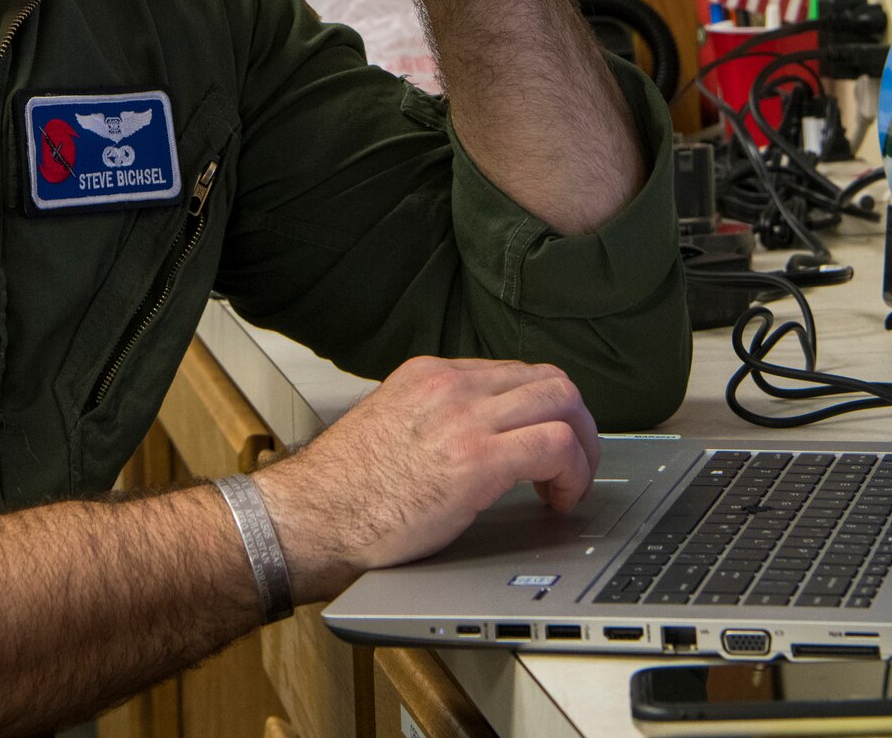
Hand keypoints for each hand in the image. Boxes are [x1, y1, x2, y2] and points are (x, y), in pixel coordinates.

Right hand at [251, 356, 601, 599]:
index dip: (543, 411)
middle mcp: (450, 385)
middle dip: (576, 422)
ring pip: (563, 403)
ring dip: (584, 447)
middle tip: (574, 464)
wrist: (307, 519)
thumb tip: (470, 440)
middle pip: (549, 380)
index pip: (514, 373)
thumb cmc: (340, 493)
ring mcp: (465, 417)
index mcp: (428, 374)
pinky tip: (560, 500)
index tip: (547, 444)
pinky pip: (556, 446)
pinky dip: (575, 472)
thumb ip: (432, 421)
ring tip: (571, 485)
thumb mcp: (391, 428)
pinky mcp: (477, 460)